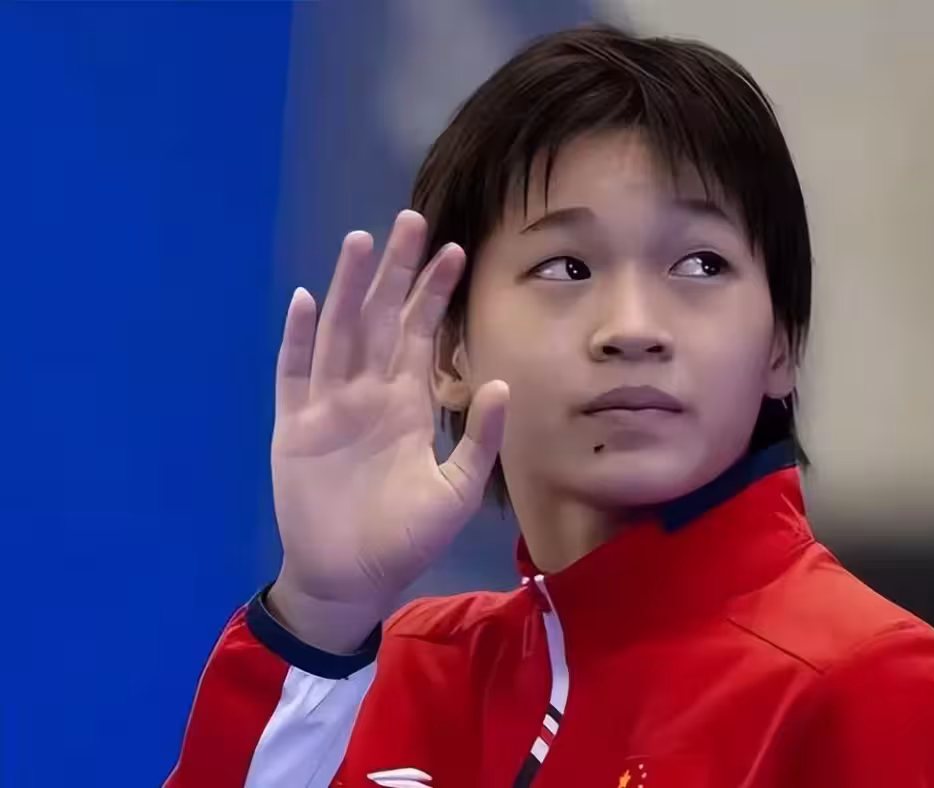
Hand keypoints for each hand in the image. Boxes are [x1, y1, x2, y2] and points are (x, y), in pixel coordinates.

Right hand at [267, 211, 507, 652]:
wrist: (352, 577)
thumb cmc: (405, 537)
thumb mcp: (456, 489)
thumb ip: (479, 437)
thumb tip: (502, 382)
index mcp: (406, 403)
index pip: (421, 334)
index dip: (434, 293)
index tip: (454, 250)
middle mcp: (368, 393)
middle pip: (381, 318)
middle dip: (395, 271)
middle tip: (410, 220)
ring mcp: (329, 406)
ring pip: (341, 333)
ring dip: (350, 288)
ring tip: (362, 241)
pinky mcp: (294, 426)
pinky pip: (295, 374)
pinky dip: (300, 338)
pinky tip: (309, 300)